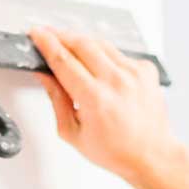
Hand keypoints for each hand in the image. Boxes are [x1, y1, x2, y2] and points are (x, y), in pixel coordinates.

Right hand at [28, 27, 178, 185]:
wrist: (151, 155)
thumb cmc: (115, 151)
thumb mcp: (72, 132)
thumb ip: (56, 99)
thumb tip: (45, 74)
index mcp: (95, 99)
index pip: (64, 60)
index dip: (46, 43)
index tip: (36, 34)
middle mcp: (117, 82)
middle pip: (81, 43)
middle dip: (61, 36)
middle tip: (49, 35)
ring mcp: (134, 73)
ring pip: (101, 44)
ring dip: (81, 42)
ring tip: (70, 48)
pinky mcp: (146, 70)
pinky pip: (119, 53)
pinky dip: (105, 55)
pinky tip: (99, 67)